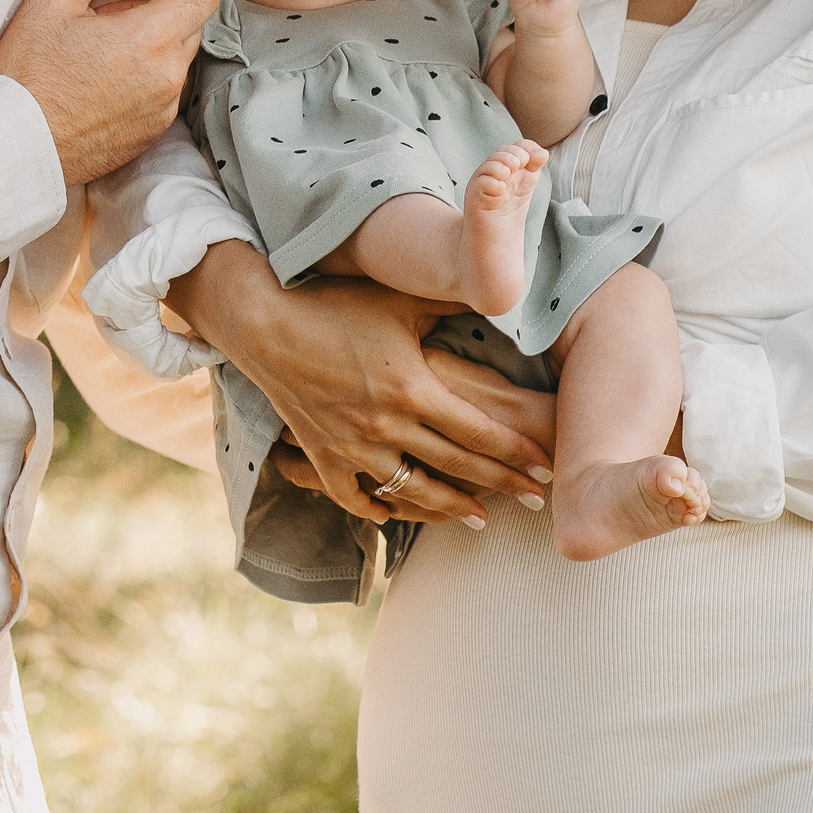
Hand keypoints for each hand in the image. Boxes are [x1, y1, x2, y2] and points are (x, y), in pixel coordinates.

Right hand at [0, 0, 219, 185]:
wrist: (17, 145)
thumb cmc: (29, 73)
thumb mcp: (52, 0)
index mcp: (151, 37)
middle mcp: (169, 76)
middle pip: (193, 22)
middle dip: (170, 3)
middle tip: (127, 0)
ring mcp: (163, 107)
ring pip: (179, 57)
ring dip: (158, 41)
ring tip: (111, 41)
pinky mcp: (153, 131)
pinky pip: (165, 90)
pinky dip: (148, 74)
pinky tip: (108, 74)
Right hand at [167, 245, 552, 523]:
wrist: (265, 321)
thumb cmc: (336, 303)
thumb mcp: (400, 300)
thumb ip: (449, 303)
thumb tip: (497, 293)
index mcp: (413, 388)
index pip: (480, 431)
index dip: (517, 452)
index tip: (548, 466)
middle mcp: (387, 425)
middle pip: (458, 465)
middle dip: (503, 483)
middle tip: (536, 499)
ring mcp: (352, 445)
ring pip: (412, 490)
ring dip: (450, 508)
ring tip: (479, 519)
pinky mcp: (321, 454)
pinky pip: (353, 496)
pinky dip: (375, 509)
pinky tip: (393, 515)